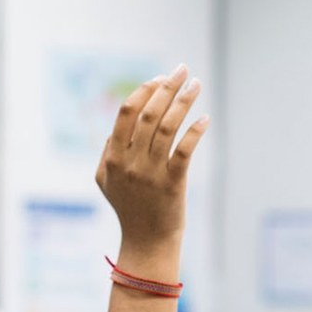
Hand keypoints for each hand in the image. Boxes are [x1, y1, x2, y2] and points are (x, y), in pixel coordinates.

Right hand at [96, 66, 207, 274]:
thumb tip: (117, 125)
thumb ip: (108, 152)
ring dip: (183, 101)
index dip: (144, 91)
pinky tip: (204, 118)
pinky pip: (185, 149)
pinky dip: (195, 130)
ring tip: (196, 84)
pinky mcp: (172, 183)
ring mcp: (150, 173)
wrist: (147, 242)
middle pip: (148, 114)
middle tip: (182, 70)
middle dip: (166, 87)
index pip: (126, 113)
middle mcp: (130, 163)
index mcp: (112, 158)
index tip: (160, 78)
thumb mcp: (107, 181)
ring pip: (167, 127)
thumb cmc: (129, 208)